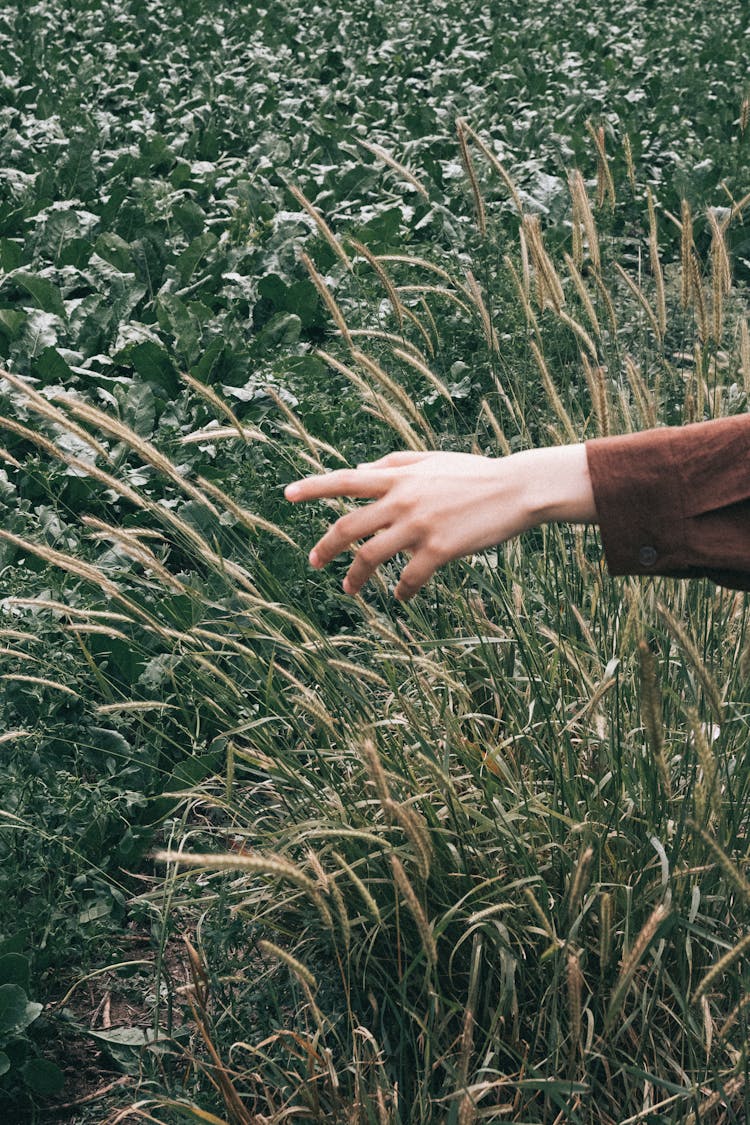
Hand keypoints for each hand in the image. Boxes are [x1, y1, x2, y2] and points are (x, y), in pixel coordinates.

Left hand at [284, 446, 596, 599]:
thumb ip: (394, 462)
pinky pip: (409, 577)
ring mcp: (419, 526)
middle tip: (314, 563)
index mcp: (398, 476)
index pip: (345, 479)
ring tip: (350, 589)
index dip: (313, 487)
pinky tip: (401, 595)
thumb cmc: (475, 473)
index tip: (287, 494)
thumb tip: (361, 468)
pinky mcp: (439, 549)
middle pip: (347, 527)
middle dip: (325, 548)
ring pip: (371, 556)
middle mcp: (402, 499)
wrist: (517, 489)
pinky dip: (402, 590)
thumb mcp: (432, 460)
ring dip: (356, 577)